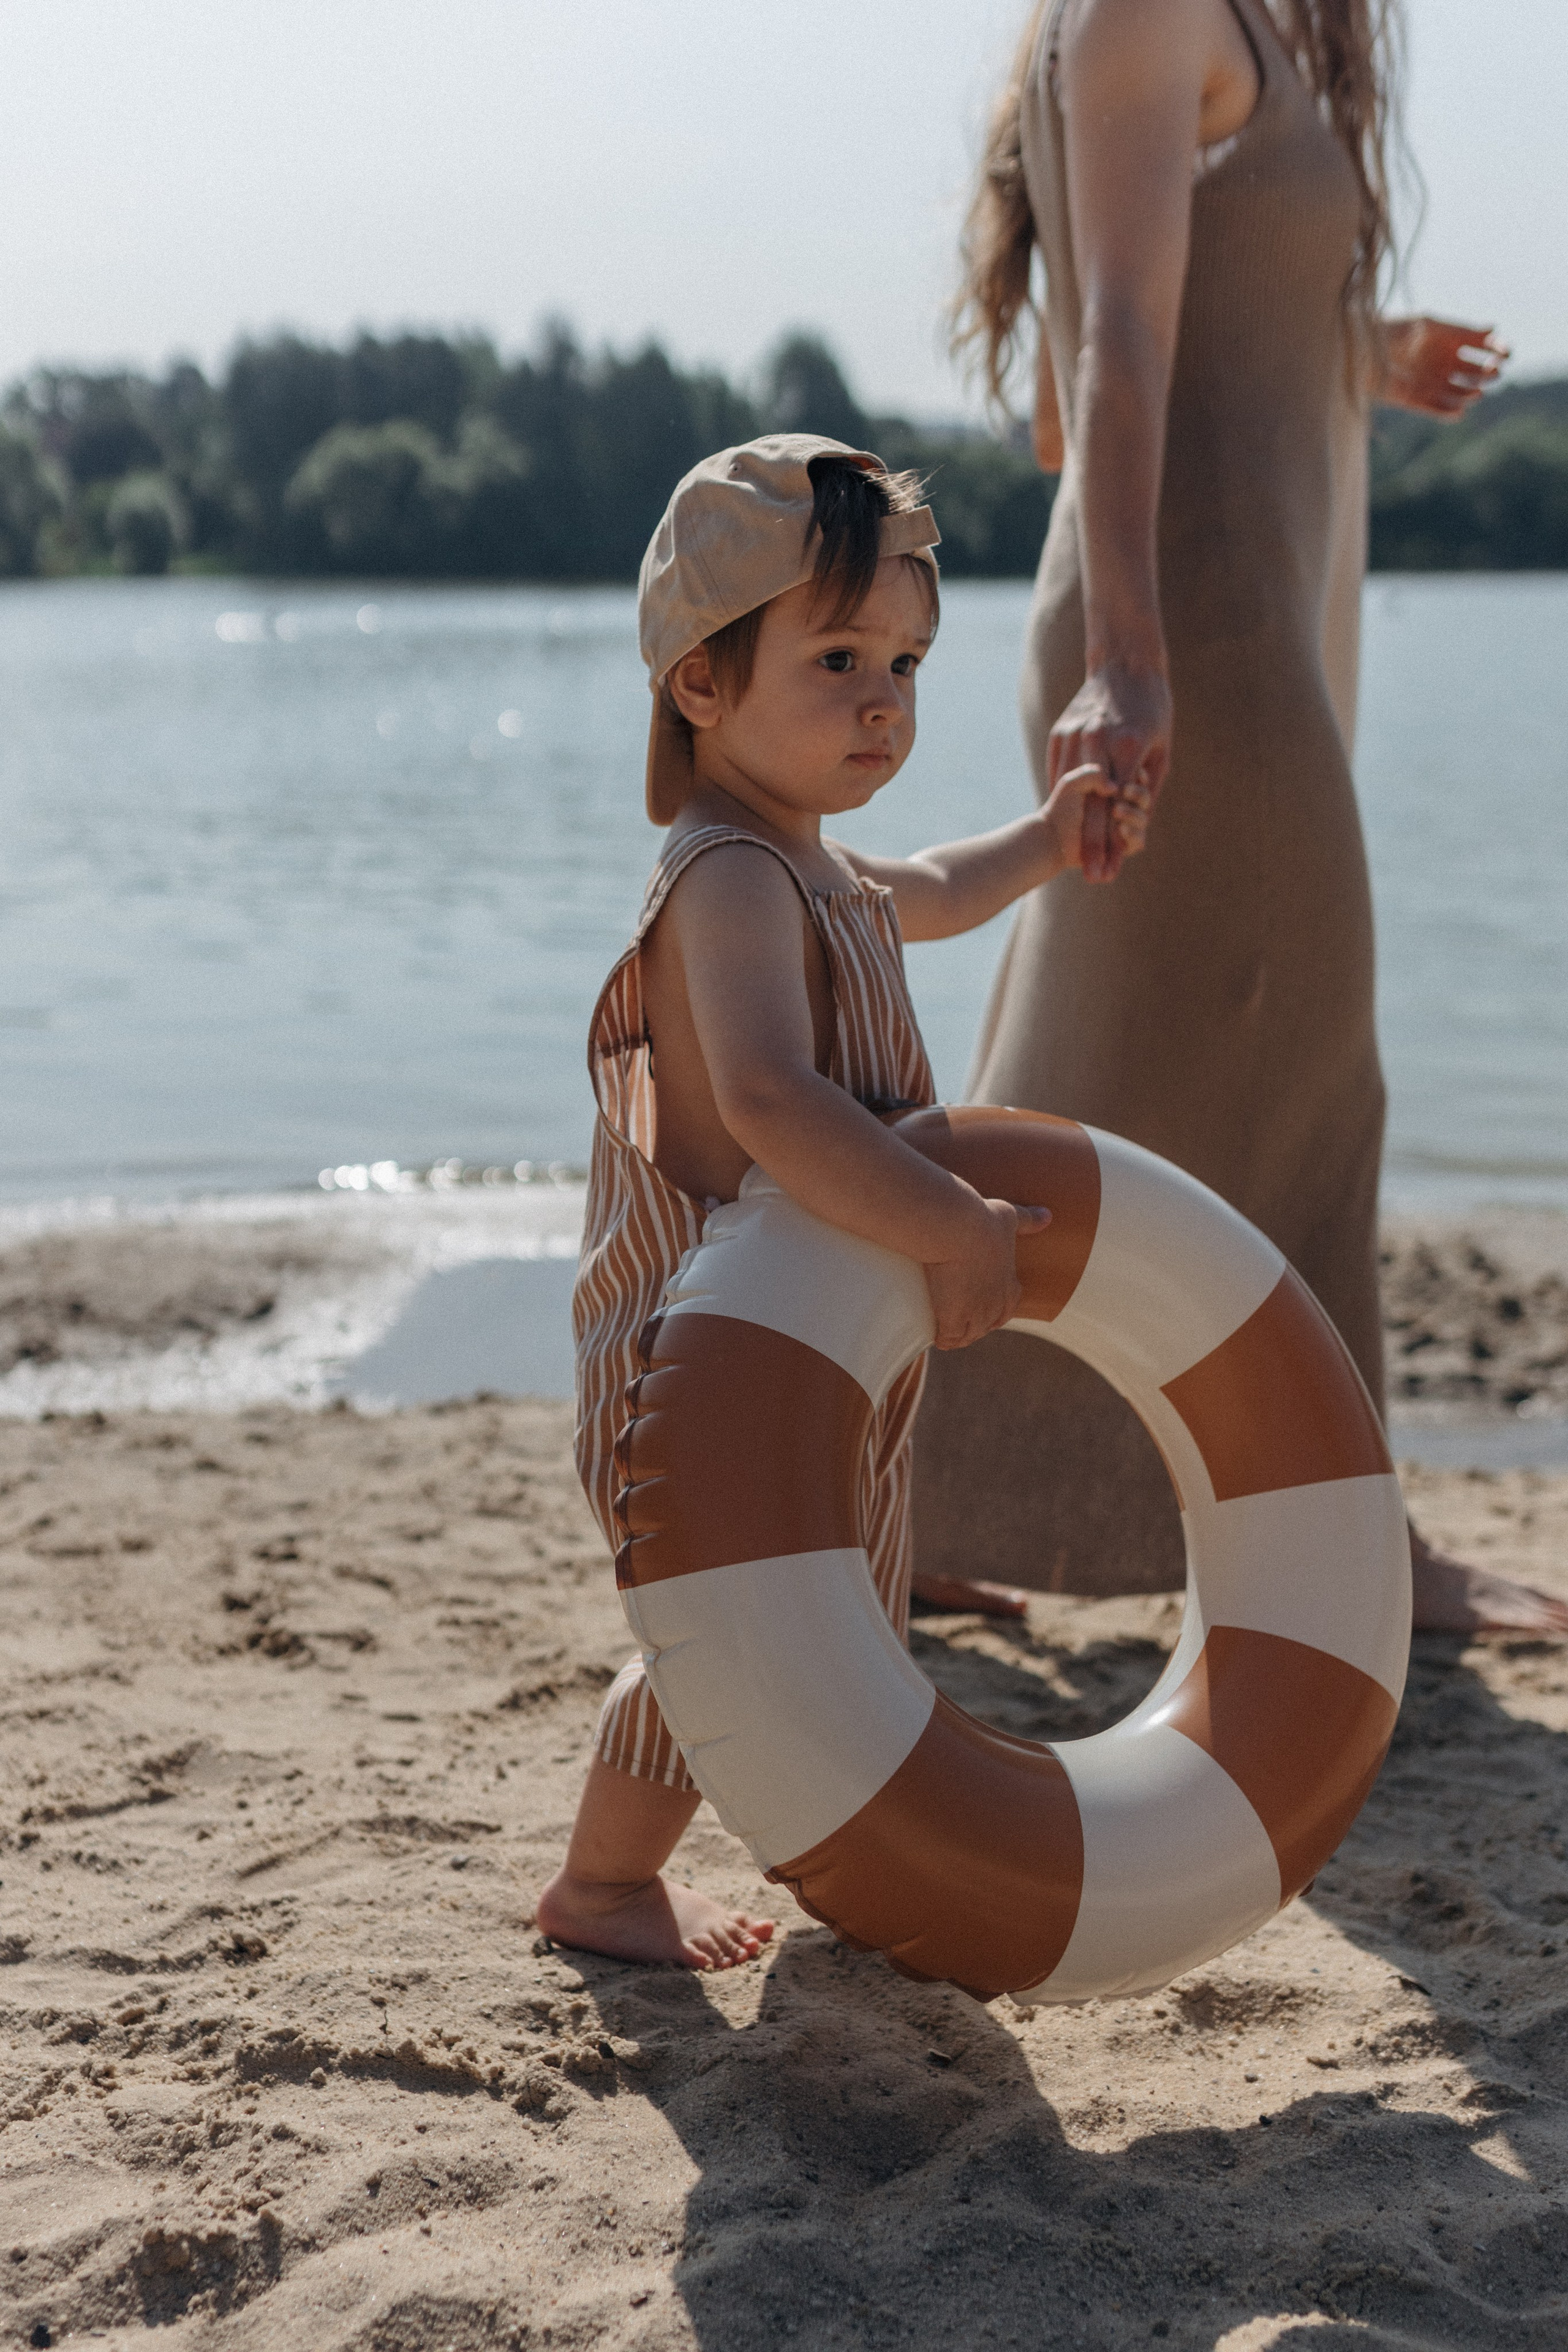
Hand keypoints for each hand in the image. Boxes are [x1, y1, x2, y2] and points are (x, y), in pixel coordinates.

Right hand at [924, 1199, 1049, 1351]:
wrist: (957, 1230)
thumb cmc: (982, 1220)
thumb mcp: (1009, 1217)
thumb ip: (1028, 1219)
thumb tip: (1048, 1215)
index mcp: (1009, 1283)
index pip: (1008, 1308)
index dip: (997, 1313)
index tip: (987, 1313)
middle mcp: (994, 1303)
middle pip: (987, 1326)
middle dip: (976, 1328)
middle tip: (962, 1326)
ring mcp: (974, 1312)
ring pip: (968, 1335)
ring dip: (959, 1337)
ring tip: (947, 1336)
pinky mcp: (952, 1316)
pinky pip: (949, 1337)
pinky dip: (944, 1340)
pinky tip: (936, 1338)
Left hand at [1043, 761, 1152, 873]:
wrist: (1053, 837)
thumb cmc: (1061, 808)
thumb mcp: (1072, 784)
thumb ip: (1091, 774)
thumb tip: (1114, 787)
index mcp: (1114, 790)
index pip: (1137, 779)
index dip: (1140, 776)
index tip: (1133, 774)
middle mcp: (1123, 807)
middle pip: (1144, 798)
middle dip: (1139, 793)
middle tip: (1125, 791)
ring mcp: (1124, 827)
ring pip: (1142, 819)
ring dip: (1134, 814)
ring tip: (1116, 811)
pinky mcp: (1121, 847)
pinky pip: (1139, 841)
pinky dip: (1134, 835)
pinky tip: (1122, 829)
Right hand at [1048, 660, 1171, 882]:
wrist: (1126, 665)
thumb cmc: (1154, 711)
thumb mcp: (1163, 749)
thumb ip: (1150, 788)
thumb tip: (1139, 825)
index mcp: (1128, 747)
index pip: (1117, 807)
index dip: (1112, 844)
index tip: (1110, 871)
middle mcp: (1098, 742)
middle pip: (1091, 806)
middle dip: (1091, 847)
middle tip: (1091, 876)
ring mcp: (1075, 736)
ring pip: (1070, 791)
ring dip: (1071, 824)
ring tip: (1072, 853)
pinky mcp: (1060, 732)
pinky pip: (1059, 770)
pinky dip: (1062, 795)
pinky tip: (1063, 816)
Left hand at [1379, 317, 1506, 417]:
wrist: (1361, 351)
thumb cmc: (1394, 330)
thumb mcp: (1429, 325)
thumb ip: (1460, 331)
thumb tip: (1494, 329)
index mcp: (1452, 341)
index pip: (1484, 348)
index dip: (1498, 351)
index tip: (1506, 354)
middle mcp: (1446, 363)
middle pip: (1477, 373)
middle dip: (1488, 374)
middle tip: (1491, 373)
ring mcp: (1433, 382)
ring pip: (1462, 393)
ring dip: (1471, 394)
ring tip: (1475, 393)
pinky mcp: (1417, 400)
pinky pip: (1439, 411)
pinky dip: (1450, 412)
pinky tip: (1461, 411)